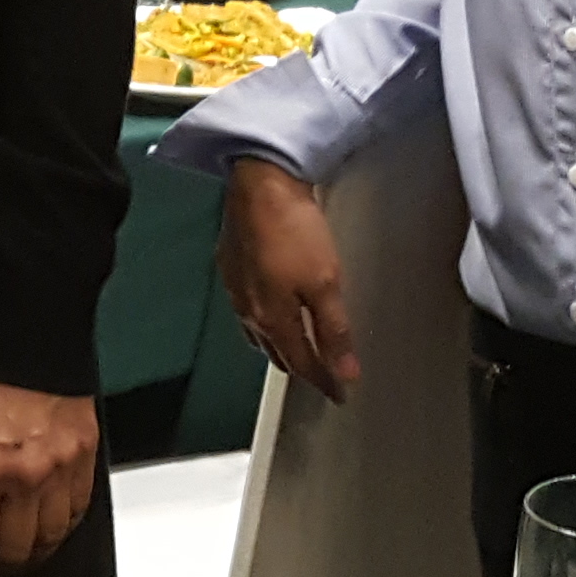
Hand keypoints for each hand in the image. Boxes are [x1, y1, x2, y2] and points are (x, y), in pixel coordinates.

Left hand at [0, 372, 97, 576]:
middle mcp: (24, 471)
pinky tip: (51, 534)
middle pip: (14, 549)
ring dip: (32, 557)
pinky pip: (79, 510)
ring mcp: (60, 466)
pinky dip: (64, 529)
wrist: (32, 327)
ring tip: (17, 564)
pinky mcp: (87, 454)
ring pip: (50, 537)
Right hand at [216, 158, 359, 403]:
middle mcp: (248, 312)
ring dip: (280, 347)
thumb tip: (346, 374)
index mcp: (272, 320)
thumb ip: (335, 331)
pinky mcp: (229, 267)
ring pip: (258, 334)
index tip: (340, 394)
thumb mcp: (325, 282)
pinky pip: (248, 310)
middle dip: (300, 368)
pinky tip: (273, 310)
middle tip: (323, 375)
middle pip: (277, 353)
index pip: (302, 363)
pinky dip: (266, 321)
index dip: (324, 381)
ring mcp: (235, 290)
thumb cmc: (294, 230)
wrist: (259, 182)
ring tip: (299, 349)